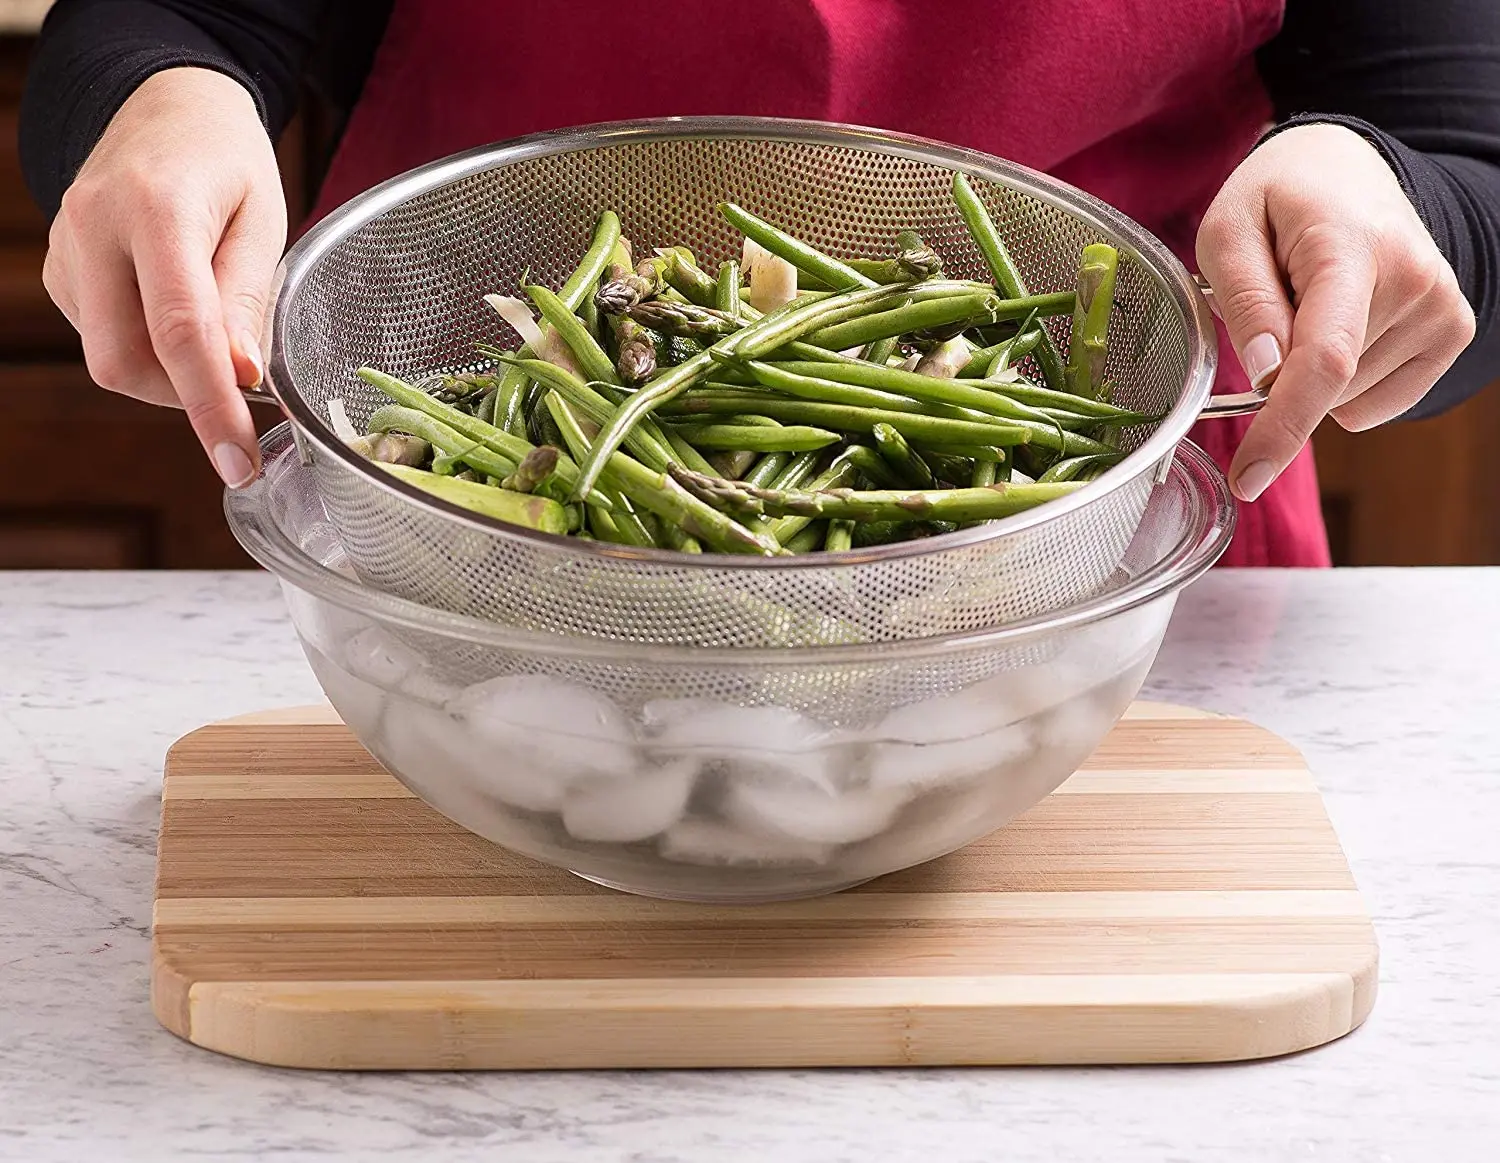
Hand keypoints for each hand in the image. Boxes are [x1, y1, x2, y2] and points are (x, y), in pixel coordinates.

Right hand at [42, 68, 286, 486]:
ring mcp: (63, 248)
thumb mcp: (263, 219)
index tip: (238, 461)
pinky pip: (101, 338)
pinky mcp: (56, 268)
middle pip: (125, 362)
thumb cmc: (227, 162)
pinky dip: (146, 349)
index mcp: (155, 207)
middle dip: (185, 396)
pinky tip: (171, 311)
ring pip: (110, 360)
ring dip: (168, 374)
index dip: (211, 407)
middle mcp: (92, 227)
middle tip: (238, 387)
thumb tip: (241, 377)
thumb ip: (248, 299)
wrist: (164, 105)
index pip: (180, 331)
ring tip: (211, 331)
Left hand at [1196, 123, 1475, 500]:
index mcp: (1351, 250)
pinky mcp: (1453, 332)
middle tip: (1277, 300)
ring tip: (1313, 301)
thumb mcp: (1228, 231)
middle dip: (1279, 373)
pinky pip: (1373, 404)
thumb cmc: (1279, 199)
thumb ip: (1244, 300)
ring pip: (1347, 402)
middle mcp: (1414, 281)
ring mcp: (1443, 309)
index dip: (1282, 428)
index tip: (1249, 478)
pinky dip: (1342, 385)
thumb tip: (1267, 373)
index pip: (1324, 359)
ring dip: (1312, 373)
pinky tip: (1342, 325)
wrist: (1346, 169)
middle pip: (1328, 387)